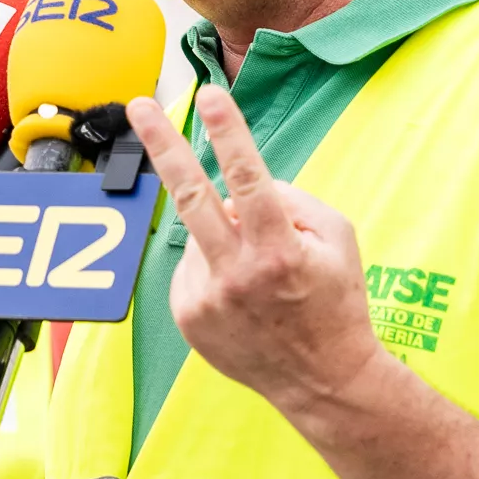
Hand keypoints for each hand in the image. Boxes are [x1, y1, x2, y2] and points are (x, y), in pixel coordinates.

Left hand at [127, 90, 387, 418]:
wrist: (323, 383)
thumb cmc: (337, 303)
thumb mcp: (339, 240)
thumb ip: (293, 201)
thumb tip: (243, 186)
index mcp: (279, 250)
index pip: (249, 178)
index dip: (229, 133)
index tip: (211, 96)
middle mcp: (237, 273)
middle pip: (190, 196)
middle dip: (162, 146)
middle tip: (139, 106)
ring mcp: (207, 298)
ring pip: (202, 233)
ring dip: (223, 236)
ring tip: (260, 278)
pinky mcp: (189, 317)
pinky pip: (194, 268)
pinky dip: (214, 267)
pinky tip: (243, 298)